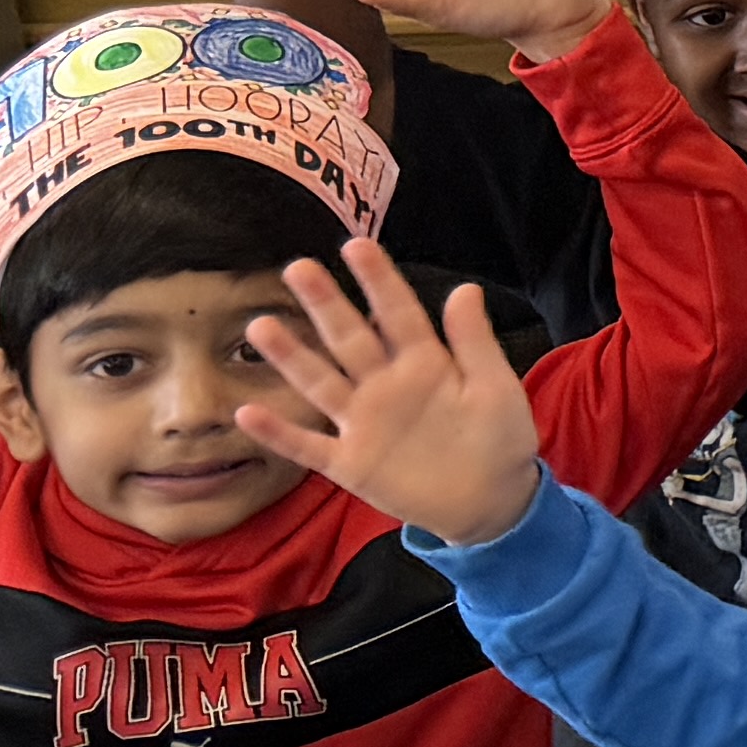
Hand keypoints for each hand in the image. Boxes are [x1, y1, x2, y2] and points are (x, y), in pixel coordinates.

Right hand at [234, 245, 546, 541]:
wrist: (491, 501)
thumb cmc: (499, 438)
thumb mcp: (495, 388)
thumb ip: (475, 343)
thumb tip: (464, 289)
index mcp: (424, 363)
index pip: (397, 313)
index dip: (378, 280)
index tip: (356, 245)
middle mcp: (385, 386)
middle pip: (349, 339)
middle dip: (325, 304)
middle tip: (297, 268)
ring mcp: (363, 423)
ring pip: (321, 383)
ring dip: (292, 358)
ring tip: (261, 326)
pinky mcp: (350, 463)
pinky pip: (308, 446)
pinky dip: (279, 433)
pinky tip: (247, 412)